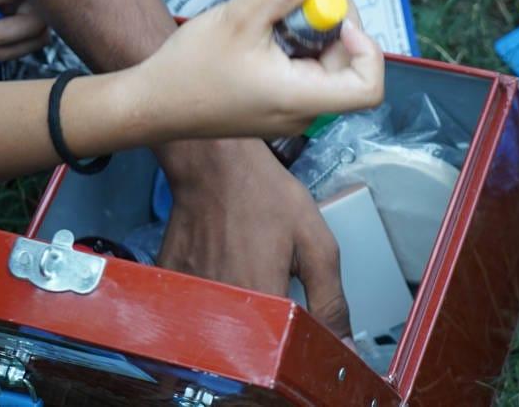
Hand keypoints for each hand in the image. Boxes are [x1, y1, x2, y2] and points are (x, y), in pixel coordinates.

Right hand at [134, 0, 384, 139]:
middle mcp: (304, 113)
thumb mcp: (239, 16)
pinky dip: (298, 46)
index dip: (365, 45)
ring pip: (327, 67)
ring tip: (278, 12)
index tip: (333, 15)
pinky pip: (306, 73)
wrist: (152, 104)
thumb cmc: (191, 67)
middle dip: (335, 24)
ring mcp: (291, 113)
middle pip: (348, 67)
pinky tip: (268, 30)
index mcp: (300, 99)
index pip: (368, 86)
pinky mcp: (278, 106)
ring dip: (314, 32)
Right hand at [158, 140, 351, 335]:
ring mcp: (192, 296)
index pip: (284, 355)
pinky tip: (220, 268)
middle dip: (267, 334)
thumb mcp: (315, 242)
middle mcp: (223, 306)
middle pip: (249, 349)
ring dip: (237, 318)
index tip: (304, 332)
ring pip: (220, 331)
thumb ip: (331, 300)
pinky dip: (209, 301)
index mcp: (263, 300)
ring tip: (244, 272)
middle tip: (270, 288)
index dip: (298, 351)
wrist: (214, 164)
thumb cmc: (265, 195)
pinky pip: (193, 310)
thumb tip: (346, 349)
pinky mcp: (172, 284)